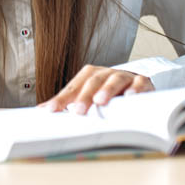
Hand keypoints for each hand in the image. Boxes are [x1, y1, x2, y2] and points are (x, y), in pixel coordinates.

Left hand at [38, 64, 153, 114]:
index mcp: (90, 76)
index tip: (51, 110)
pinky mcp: (143, 82)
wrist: (139, 87)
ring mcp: (125, 76)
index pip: (73, 86)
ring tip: (100, 102)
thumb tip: (41, 110)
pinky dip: (135, 89)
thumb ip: (69, 102)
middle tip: (76, 110)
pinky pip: (140, 83)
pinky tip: (130, 98)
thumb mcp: (89, 97)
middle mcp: (106, 73)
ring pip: (114, 79)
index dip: (62, 98)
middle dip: (83, 95)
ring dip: (107, 90)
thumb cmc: (110, 95)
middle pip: (92, 81)